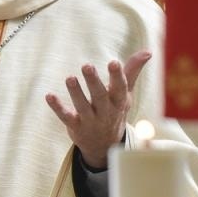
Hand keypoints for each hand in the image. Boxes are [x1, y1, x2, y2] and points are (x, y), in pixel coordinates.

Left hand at [44, 50, 151, 169]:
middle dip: (93, 82)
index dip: (117, 76)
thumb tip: (148, 51)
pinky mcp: (75, 127)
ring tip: (70, 78)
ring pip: (83, 107)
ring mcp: (90, 121)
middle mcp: (106, 112)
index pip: (120, 88)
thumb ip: (132, 71)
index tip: (114, 62)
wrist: (104, 146)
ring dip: (76, 93)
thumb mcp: (125, 93)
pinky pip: (66, 117)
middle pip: (100, 97)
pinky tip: (49, 96)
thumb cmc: (115, 110)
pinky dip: (57, 107)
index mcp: (119, 102)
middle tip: (87, 66)